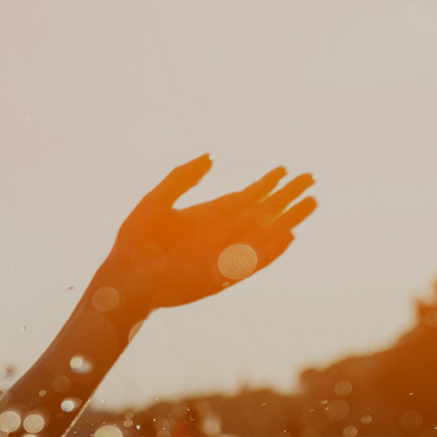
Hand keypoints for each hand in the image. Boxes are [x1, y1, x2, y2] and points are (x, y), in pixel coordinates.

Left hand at [96, 156, 316, 317]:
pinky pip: (253, 262)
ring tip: (311, 202)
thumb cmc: (135, 243)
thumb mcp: (157, 202)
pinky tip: (289, 236)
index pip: (243, 198)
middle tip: (310, 178)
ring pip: (263, 234)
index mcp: (206, 217)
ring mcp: (223, 255)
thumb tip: (210, 156)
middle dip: (285, 196)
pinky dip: (271, 250)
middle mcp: (219, 235)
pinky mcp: (223, 276)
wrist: (124, 279)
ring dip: (287, 219)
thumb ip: (182, 178)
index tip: (283, 169)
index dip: (264, 184)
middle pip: (260, 212)